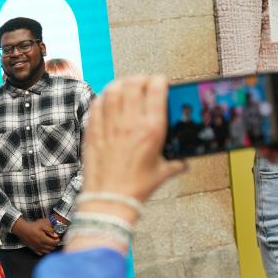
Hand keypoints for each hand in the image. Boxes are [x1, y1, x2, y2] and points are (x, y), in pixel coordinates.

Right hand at [11, 218, 58, 254]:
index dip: (58, 240)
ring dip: (50, 248)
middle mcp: (41, 245)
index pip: (54, 243)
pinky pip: (40, 253)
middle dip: (54, 244)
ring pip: (47, 251)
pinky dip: (44, 251)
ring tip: (50, 244)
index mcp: (44, 239)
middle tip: (54, 240)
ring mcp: (37, 248)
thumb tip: (55, 235)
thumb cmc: (31, 226)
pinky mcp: (33, 249)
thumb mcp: (42, 224)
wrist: (21, 229)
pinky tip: (44, 248)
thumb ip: (49, 230)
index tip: (58, 238)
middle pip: (51, 248)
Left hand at [82, 76, 186, 207]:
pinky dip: (103, 97)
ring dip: (120, 84)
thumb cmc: (136, 188)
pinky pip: (97, 104)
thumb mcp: (162, 173)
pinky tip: (108, 101)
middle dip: (140, 78)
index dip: (159, 80)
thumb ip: (176, 163)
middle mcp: (130, 123)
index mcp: (151, 129)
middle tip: (143, 83)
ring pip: (113, 89)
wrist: (109, 199)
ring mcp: (109, 125)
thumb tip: (184, 162)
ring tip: (125, 87)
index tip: (161, 82)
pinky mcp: (93, 131)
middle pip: (133, 83)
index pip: (156, 89)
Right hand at [260, 83, 277, 196]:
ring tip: (269, 150)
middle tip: (253, 126)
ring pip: (266, 131)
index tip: (256, 87)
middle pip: (272, 113)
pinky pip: (267, 145)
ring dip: (264, 141)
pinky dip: (268, 153)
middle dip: (261, 121)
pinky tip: (275, 159)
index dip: (273, 88)